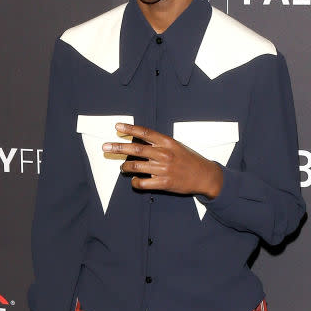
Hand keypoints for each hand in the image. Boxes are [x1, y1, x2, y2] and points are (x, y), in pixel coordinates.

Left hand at [103, 123, 222, 198]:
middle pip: (136, 149)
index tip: (117, 127)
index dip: (130, 129)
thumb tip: (140, 142)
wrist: (204, 176)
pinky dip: (135, 182)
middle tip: (105, 147)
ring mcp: (163, 169)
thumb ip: (159, 144)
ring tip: (122, 168)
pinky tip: (135, 180)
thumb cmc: (190, 160)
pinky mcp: (164, 183)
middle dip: (118, 147)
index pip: (145, 133)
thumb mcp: (176, 146)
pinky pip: (142, 183)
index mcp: (167, 143)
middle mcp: (164, 154)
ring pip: (136, 166)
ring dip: (125, 167)